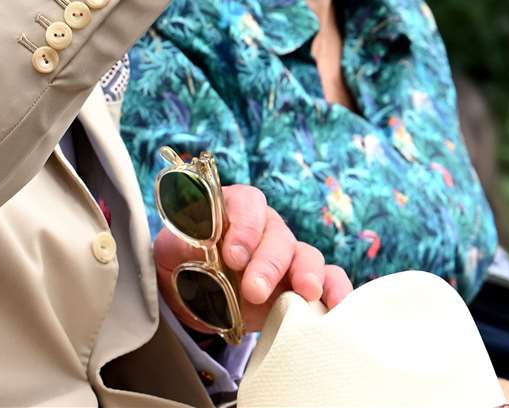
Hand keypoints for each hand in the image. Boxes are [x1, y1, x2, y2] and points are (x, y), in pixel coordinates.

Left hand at [153, 182, 352, 335]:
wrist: (192, 300)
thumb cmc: (182, 265)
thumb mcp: (172, 251)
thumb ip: (184, 243)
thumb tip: (198, 242)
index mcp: (234, 209)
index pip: (248, 203)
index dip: (245, 226)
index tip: (232, 256)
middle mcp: (266, 228)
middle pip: (278, 234)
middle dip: (268, 262)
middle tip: (253, 290)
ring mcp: (289, 255)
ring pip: (307, 254)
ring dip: (306, 273)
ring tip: (303, 293)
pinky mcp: (302, 284)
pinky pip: (329, 279)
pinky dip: (336, 289)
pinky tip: (335, 305)